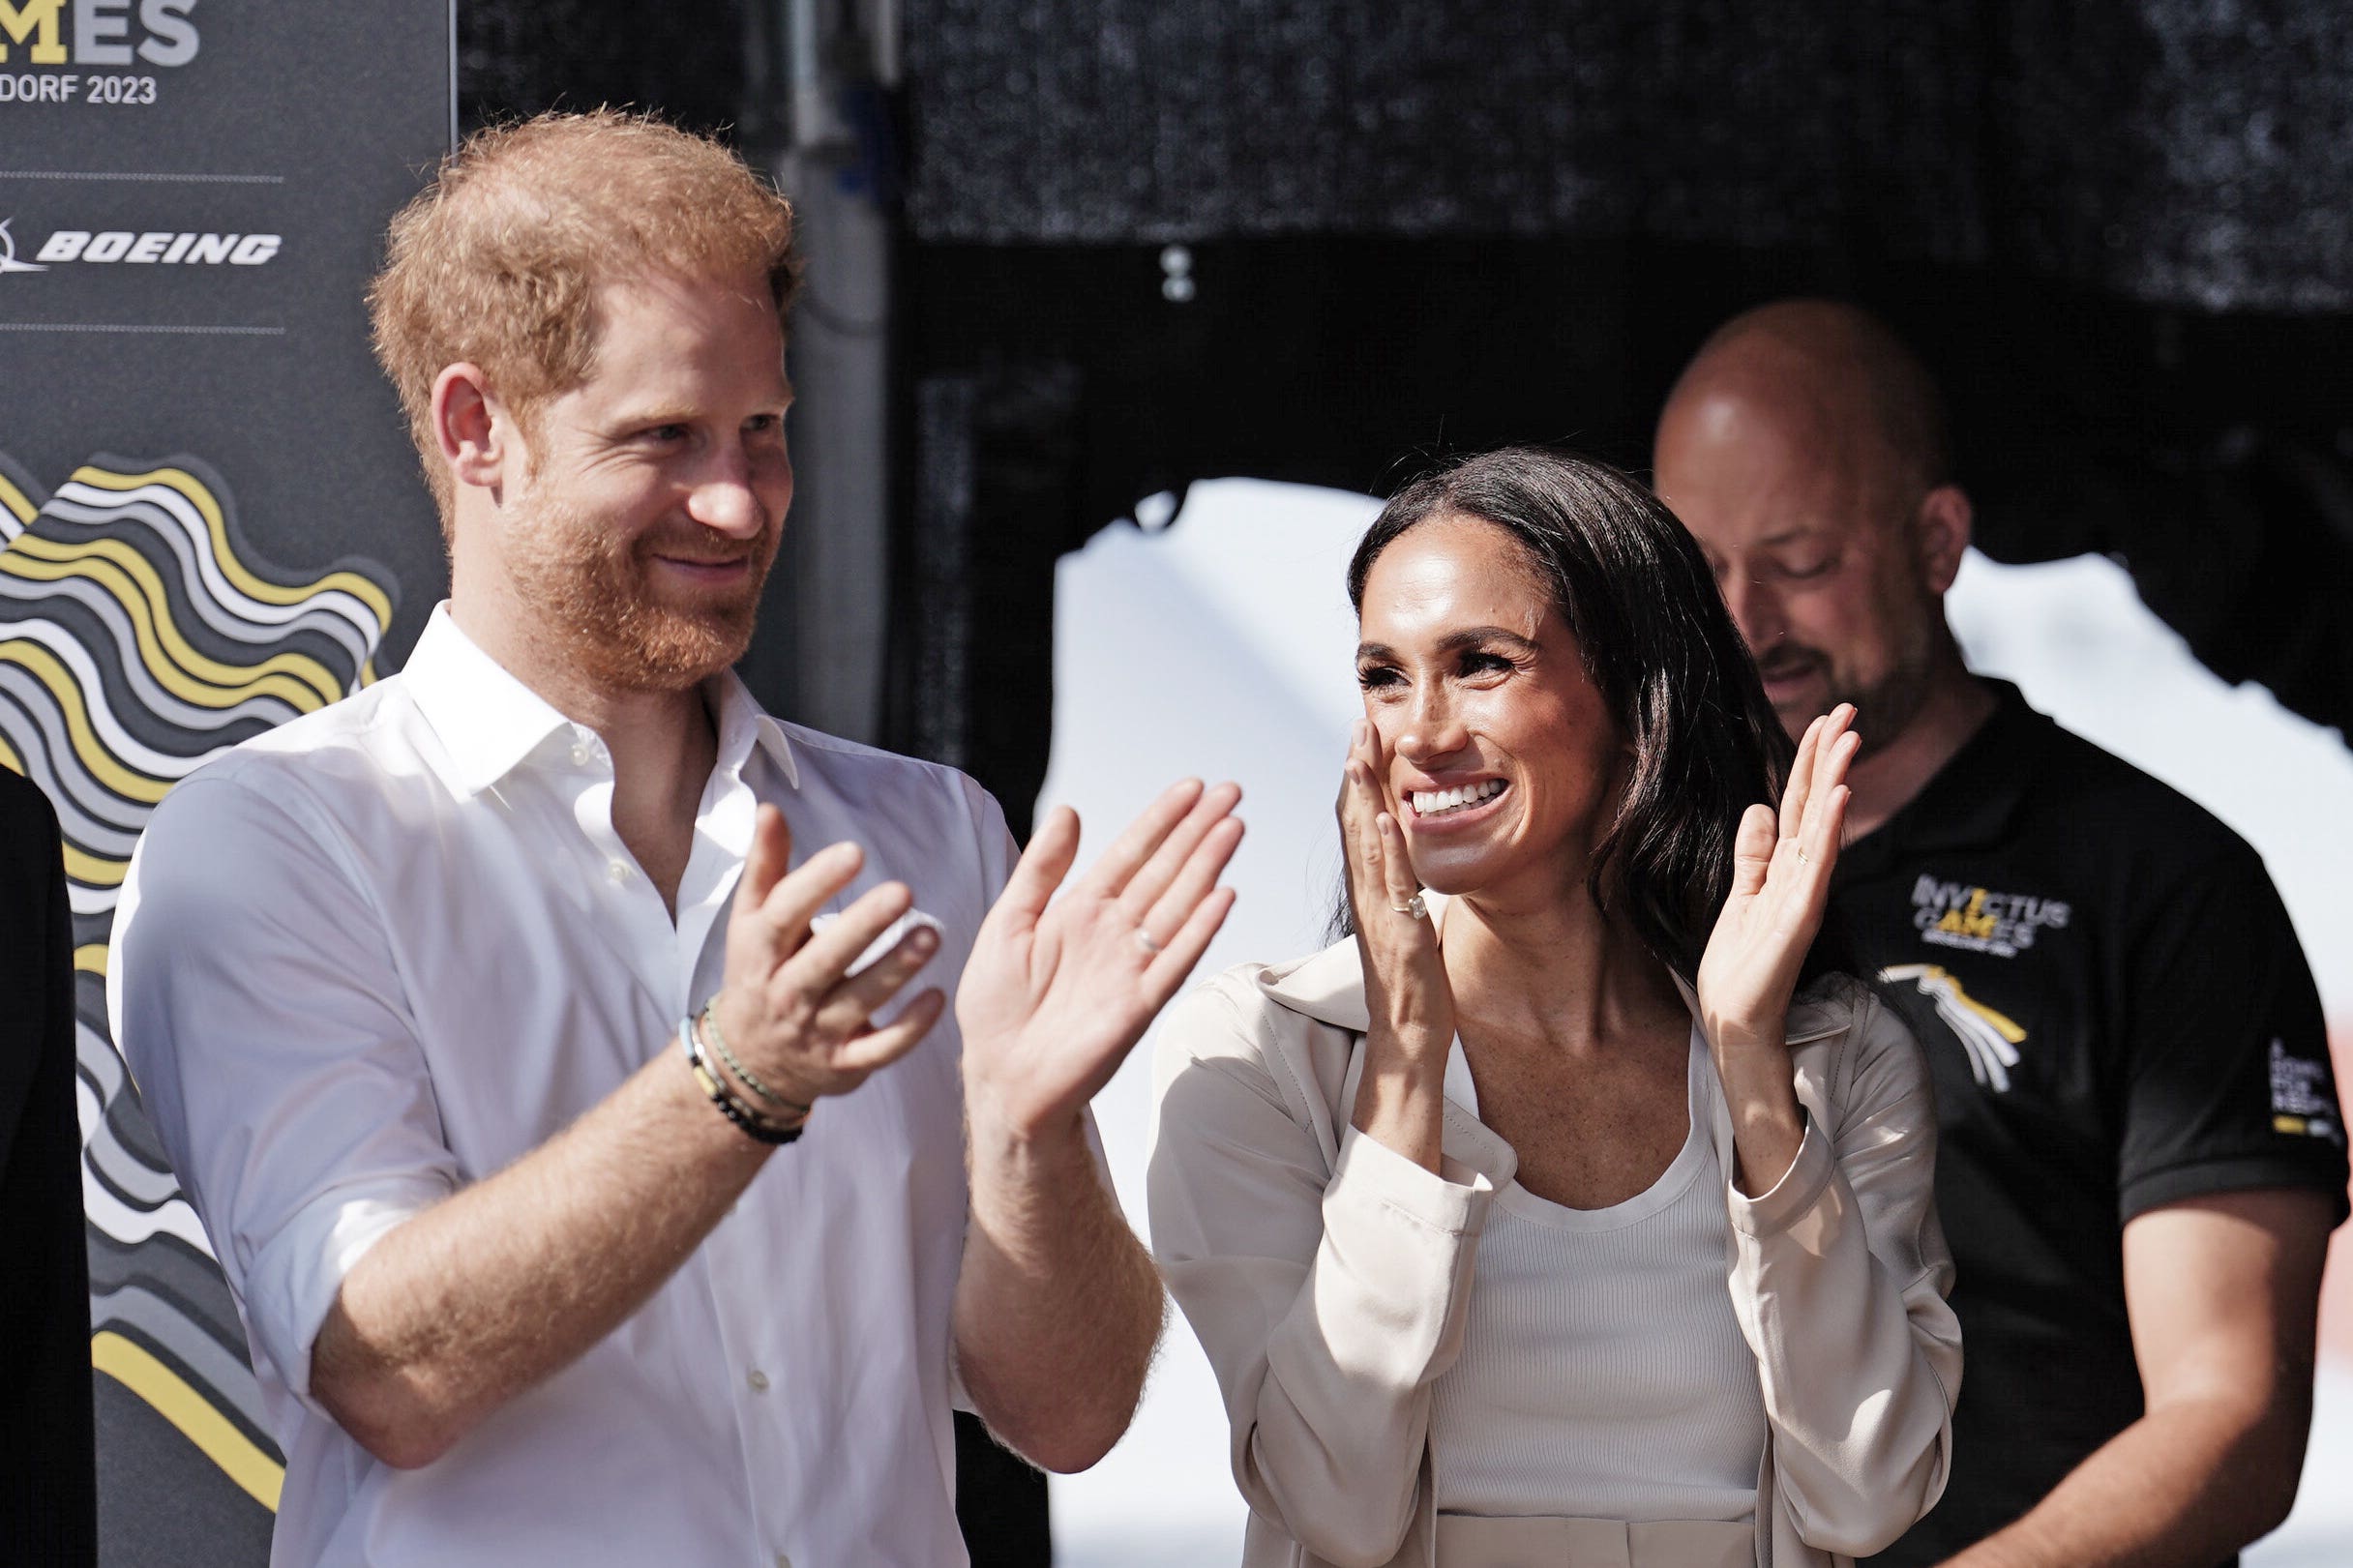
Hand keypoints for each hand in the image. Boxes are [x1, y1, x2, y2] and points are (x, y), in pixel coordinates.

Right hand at [712, 805, 947, 1109]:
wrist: (749, 1061)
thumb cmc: (760, 973)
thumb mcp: (752, 921)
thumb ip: (766, 866)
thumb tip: (771, 808)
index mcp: (762, 949)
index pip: (785, 913)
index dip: (817, 882)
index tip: (854, 852)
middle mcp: (787, 991)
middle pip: (825, 958)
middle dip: (863, 926)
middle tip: (903, 892)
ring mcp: (817, 1031)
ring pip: (859, 1001)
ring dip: (896, 970)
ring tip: (932, 936)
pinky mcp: (845, 1064)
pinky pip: (881, 1049)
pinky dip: (909, 1028)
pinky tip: (937, 998)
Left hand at [957, 779, 1242, 1139]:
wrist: (999, 1075)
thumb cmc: (996, 1005)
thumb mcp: (1006, 923)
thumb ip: (1040, 870)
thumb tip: (1071, 811)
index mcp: (1081, 909)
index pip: (1131, 853)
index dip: (1162, 819)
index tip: (1193, 787)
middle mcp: (1114, 932)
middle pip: (1165, 871)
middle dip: (1197, 832)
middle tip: (1231, 794)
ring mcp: (1130, 966)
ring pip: (1178, 906)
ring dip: (1207, 868)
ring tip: (1233, 828)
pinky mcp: (1139, 1004)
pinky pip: (1174, 961)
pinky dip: (1199, 930)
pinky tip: (1222, 897)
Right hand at [1338, 718, 1452, 1056]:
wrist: (1407, 1036)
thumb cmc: (1411, 985)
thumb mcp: (1407, 923)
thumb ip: (1402, 890)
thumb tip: (1408, 861)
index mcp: (1369, 893)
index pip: (1358, 825)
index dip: (1359, 779)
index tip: (1363, 737)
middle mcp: (1366, 897)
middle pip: (1354, 824)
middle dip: (1357, 772)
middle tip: (1359, 725)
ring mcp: (1379, 915)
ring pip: (1366, 847)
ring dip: (1361, 798)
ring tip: (1360, 754)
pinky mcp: (1399, 934)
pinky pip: (1392, 885)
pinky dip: (1385, 848)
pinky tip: (1383, 816)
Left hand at [1696, 703, 1857, 1054]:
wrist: (1736, 1018)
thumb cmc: (1742, 965)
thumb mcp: (1742, 894)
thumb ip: (1753, 853)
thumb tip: (1759, 806)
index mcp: (1786, 867)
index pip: (1802, 802)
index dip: (1811, 761)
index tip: (1826, 718)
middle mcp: (1802, 875)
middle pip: (1818, 804)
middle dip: (1831, 756)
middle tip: (1848, 709)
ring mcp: (1805, 894)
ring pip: (1823, 826)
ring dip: (1836, 780)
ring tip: (1848, 738)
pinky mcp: (1800, 916)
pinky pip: (1818, 866)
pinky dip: (1830, 830)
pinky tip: (1840, 797)